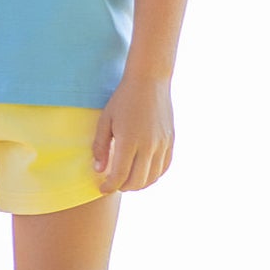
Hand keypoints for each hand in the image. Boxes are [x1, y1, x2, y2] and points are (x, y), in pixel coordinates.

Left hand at [92, 74, 173, 193]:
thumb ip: (100, 146)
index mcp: (129, 140)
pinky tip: (143, 174)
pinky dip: (153, 176)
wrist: (149, 81)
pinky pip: (164, 167)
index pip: (120, 175)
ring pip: (152, 177)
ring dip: (138, 184)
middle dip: (123, 187)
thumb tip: (99, 170)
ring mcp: (162, 144)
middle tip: (113, 184)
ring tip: (127, 181)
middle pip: (137, 181)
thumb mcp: (105, 120)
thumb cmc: (123, 99)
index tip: (102, 188)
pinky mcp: (170, 141)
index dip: (109, 186)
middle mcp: (148, 145)